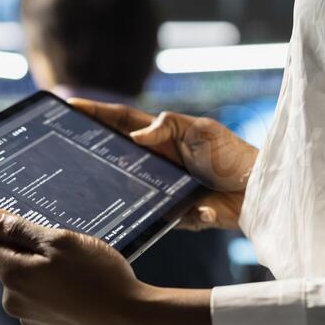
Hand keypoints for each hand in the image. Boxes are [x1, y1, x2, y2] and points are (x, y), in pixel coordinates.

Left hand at [0, 208, 214, 324]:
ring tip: (73, 256)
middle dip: (18, 243)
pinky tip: (76, 277)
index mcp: (12, 274)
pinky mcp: (46, 322)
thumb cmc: (97, 276)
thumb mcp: (60, 241)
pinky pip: (39, 292)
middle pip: (4, 260)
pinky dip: (50, 280)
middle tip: (48, 228)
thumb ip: (19, 230)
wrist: (128, 319)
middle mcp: (13, 298)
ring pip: (24, 276)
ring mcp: (29, 313)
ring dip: (37, 263)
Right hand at [69, 99, 257, 231]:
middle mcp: (157, 162)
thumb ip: (166, 126)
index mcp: (161, 136)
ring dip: (122, 194)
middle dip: (91, 156)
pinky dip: (186, 213)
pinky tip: (201, 209)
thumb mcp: (200, 130)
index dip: (95, 114)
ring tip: (104, 193)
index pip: (121, 122)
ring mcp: (164, 189)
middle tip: (64, 153)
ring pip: (131, 193)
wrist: (260, 190)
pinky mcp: (177, 214)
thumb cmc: (231, 154)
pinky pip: (164, 217)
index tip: (68, 106)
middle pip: (116, 158)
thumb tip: (134, 137)